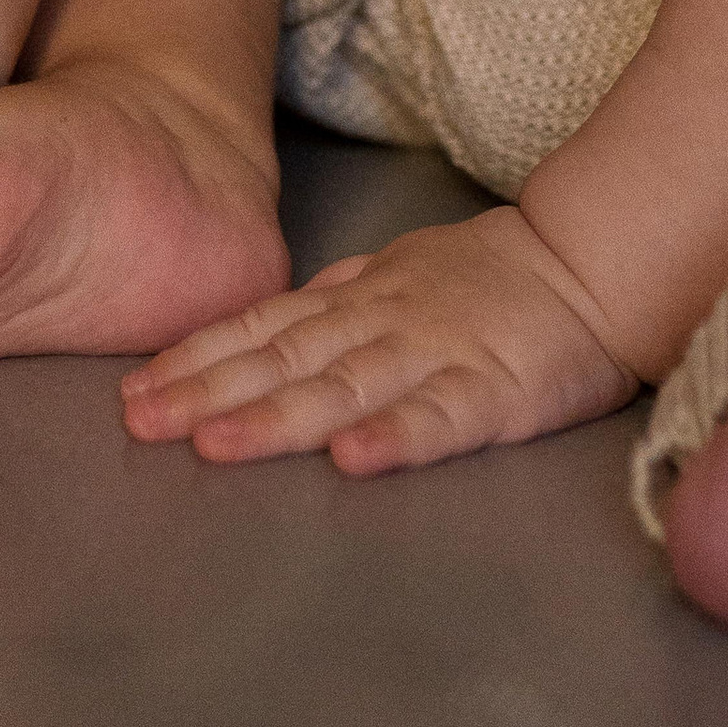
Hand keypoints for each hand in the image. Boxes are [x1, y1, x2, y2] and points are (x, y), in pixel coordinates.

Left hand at [118, 203, 638, 474]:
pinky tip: (354, 461)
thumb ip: (336, 303)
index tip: (135, 388)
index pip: (263, 327)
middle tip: (139, 421)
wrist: (592, 265)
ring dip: (278, 418)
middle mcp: (384, 322)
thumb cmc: (493, 279)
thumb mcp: (400, 272)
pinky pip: (442, 418)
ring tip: (216, 444)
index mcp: (360, 298)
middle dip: (208, 390)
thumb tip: (262, 323)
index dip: (197, 357)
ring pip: (346, 387)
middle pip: (285, 359)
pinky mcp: (496, 392)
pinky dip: (396, 438)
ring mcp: (437, 354)